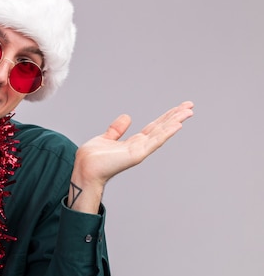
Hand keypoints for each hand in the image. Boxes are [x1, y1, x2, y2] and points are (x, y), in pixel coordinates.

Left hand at [68, 101, 193, 212]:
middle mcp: (139, 146)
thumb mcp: (106, 138)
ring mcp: (139, 151)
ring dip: (175, 121)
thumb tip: (127, 117)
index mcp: (133, 143)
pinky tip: (177, 125)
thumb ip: (117, 129)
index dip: (167, 117)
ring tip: (189, 111)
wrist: (85, 169)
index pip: (154, 127)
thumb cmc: (92, 158)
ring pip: (161, 133)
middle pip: (161, 128)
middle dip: (175, 116)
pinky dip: (166, 133)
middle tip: (190, 105)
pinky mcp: (137, 154)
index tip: (179, 107)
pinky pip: (154, 141)